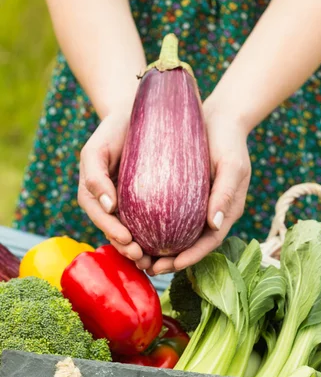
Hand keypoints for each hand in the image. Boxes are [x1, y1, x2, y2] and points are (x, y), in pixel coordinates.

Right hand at [78, 112, 151, 268]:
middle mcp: (110, 204)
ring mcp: (128, 205)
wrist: (136, 115)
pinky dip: (157, 236)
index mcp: (93, 194)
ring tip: (156, 261)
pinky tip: (171, 247)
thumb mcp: (96, 149)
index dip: (112, 232)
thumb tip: (108, 206)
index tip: (128, 241)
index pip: (101, 218)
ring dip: (142, 250)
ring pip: (133, 233)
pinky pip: (151, 222)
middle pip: (116, 232)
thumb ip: (95, 175)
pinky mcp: (147, 203)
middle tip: (143, 258)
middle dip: (128, 249)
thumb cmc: (113, 130)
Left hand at [149, 100, 251, 274]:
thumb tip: (214, 226)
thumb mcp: (232, 166)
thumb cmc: (229, 141)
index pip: (209, 242)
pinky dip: (153, 229)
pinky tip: (135, 232)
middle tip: (149, 268)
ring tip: (138, 257)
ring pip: (177, 235)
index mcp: (225, 212)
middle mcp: (210, 214)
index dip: (192, 257)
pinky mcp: (181, 195)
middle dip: (171, 260)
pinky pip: (167, 218)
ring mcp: (195, 206)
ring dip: (159, 250)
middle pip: (190, 245)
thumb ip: (225, 194)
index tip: (174, 265)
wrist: (219, 118)